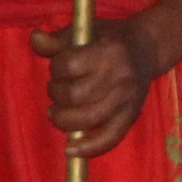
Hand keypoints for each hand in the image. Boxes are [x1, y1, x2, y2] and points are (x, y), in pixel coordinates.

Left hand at [29, 18, 158, 157]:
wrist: (146, 49)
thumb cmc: (108, 39)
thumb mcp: (83, 31)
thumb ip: (56, 39)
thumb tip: (35, 40)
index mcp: (108, 52)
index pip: (68, 65)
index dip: (55, 68)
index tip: (58, 67)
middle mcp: (120, 78)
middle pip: (74, 94)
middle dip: (56, 93)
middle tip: (56, 89)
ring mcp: (127, 100)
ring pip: (88, 118)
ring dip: (63, 118)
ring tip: (55, 113)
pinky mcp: (131, 117)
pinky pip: (110, 138)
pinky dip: (89, 147)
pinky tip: (70, 150)